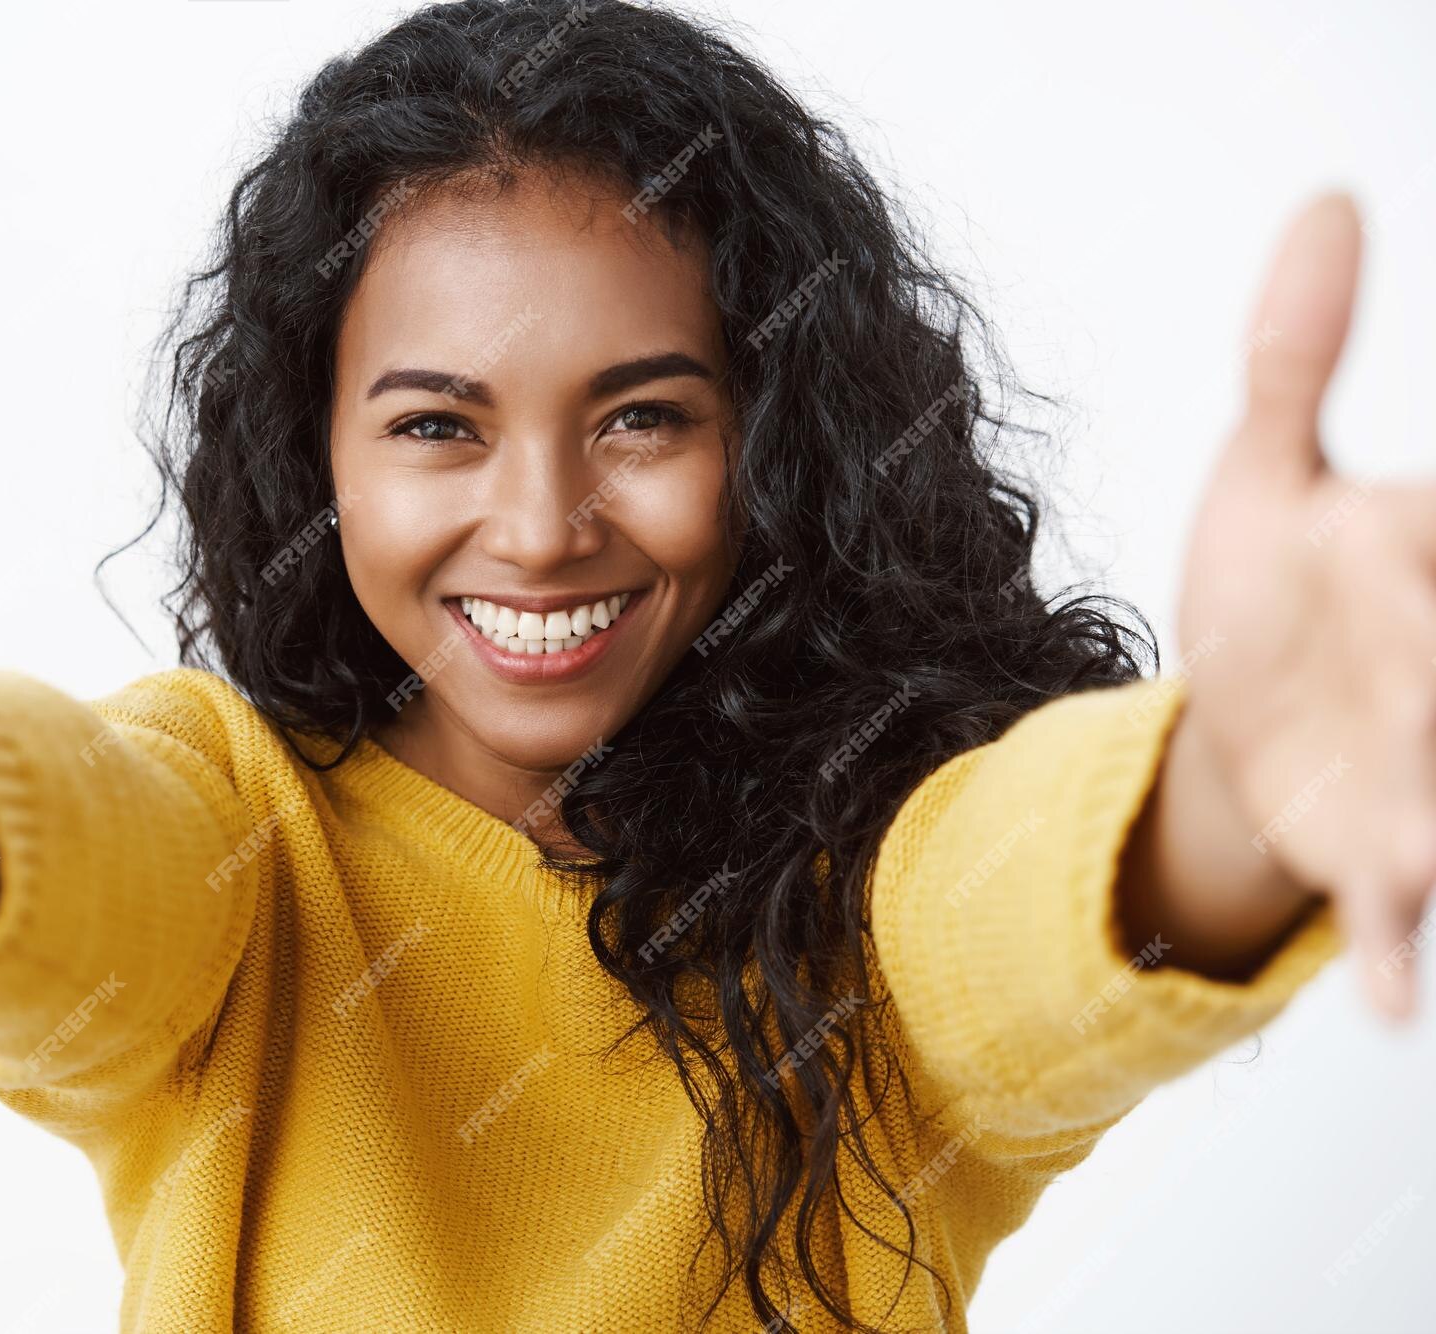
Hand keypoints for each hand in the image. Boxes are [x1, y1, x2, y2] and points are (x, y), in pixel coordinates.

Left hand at [1176, 190, 1435, 1019]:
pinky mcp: (1379, 859)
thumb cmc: (1276, 582)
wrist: (1243, 697)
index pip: (1427, 545)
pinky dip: (1401, 960)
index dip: (1411, 551)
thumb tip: (1326, 200)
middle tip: (1403, 691)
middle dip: (1426, 683)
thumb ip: (1296, 352)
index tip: (1365, 532)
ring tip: (1418, 873)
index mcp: (1424, 561)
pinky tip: (1389, 1004)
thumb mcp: (1265, 466)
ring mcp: (1427, 776)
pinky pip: (1400, 916)